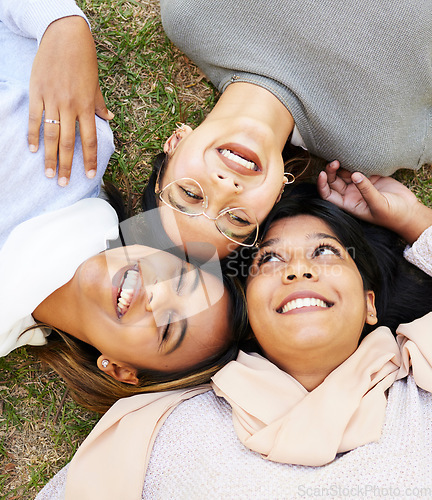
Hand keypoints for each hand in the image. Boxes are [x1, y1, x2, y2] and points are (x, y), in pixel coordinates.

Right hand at [28, 16, 113, 185]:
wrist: (64, 37)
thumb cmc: (83, 62)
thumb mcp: (95, 85)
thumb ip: (99, 104)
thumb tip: (109, 118)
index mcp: (86, 107)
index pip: (90, 140)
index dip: (90, 160)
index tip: (90, 176)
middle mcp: (70, 107)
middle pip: (68, 143)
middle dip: (66, 165)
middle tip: (63, 183)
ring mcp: (52, 100)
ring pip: (51, 135)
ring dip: (50, 157)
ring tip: (49, 173)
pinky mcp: (37, 93)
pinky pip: (35, 118)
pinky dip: (34, 135)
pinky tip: (33, 150)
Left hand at [317, 161, 431, 243]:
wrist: (409, 211)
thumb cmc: (392, 214)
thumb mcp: (378, 204)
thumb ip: (366, 190)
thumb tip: (355, 175)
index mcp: (348, 204)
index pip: (328, 195)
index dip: (322, 185)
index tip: (322, 173)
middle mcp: (351, 194)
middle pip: (334, 181)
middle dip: (331, 171)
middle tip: (335, 161)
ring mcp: (360, 185)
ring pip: (344, 173)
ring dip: (342, 165)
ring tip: (345, 156)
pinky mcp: (370, 177)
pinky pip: (359, 167)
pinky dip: (356, 161)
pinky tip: (355, 155)